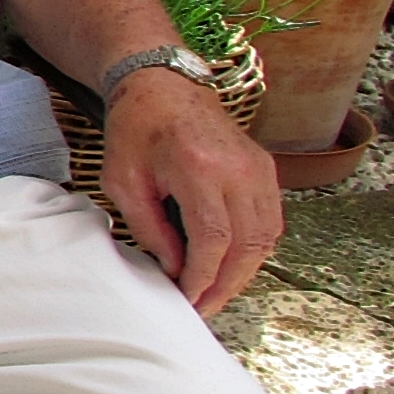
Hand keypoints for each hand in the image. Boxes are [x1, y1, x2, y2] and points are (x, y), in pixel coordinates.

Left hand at [98, 69, 280, 313]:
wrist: (163, 85)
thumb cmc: (136, 130)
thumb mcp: (123, 181)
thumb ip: (149, 228)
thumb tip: (174, 269)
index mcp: (200, 168)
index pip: (214, 239)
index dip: (203, 277)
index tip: (186, 299)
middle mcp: (240, 169)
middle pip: (248, 245)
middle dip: (226, 284)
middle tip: (203, 308)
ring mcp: (259, 168)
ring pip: (265, 237)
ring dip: (243, 272)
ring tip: (215, 293)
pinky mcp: (265, 169)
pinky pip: (270, 221)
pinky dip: (254, 250)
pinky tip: (231, 266)